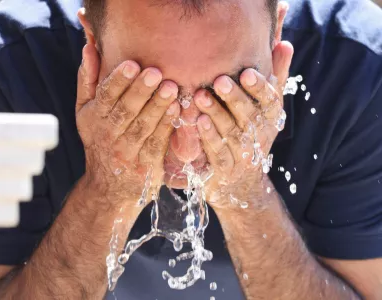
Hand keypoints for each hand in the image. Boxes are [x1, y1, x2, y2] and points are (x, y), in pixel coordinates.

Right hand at [76, 44, 179, 207]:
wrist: (108, 187)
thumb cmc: (100, 140)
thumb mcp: (86, 112)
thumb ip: (88, 80)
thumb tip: (90, 46)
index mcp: (94, 120)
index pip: (105, 97)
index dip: (118, 81)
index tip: (132, 64)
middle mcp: (109, 136)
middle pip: (125, 111)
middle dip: (141, 91)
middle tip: (156, 72)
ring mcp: (128, 153)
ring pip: (143, 127)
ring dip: (158, 107)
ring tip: (172, 88)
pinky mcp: (146, 166)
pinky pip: (158, 144)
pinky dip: (167, 127)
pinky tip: (177, 110)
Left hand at [194, 41, 293, 209]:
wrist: (242, 183)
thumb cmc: (252, 134)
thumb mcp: (266, 109)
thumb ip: (274, 77)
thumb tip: (284, 44)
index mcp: (271, 120)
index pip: (271, 103)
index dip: (260, 88)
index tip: (247, 73)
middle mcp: (261, 138)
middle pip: (250, 117)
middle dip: (235, 98)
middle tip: (220, 80)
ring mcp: (244, 156)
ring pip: (232, 134)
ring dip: (217, 115)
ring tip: (200, 96)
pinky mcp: (226, 170)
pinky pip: (218, 154)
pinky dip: (209, 138)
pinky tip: (198, 122)